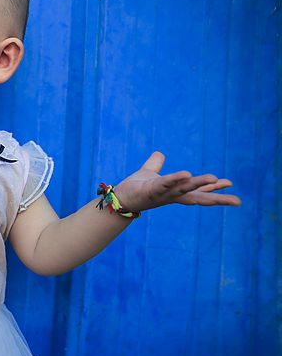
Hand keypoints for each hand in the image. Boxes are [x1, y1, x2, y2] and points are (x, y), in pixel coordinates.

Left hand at [111, 151, 241, 212]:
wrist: (118, 199)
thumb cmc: (135, 189)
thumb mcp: (148, 173)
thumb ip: (155, 164)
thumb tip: (160, 154)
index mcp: (175, 192)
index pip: (198, 191)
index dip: (214, 188)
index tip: (230, 184)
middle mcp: (172, 196)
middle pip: (197, 197)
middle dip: (216, 197)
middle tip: (236, 201)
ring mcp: (162, 194)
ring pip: (184, 189)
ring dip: (199, 184)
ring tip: (214, 178)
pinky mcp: (150, 191)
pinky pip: (165, 184)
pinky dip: (175, 179)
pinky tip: (186, 174)